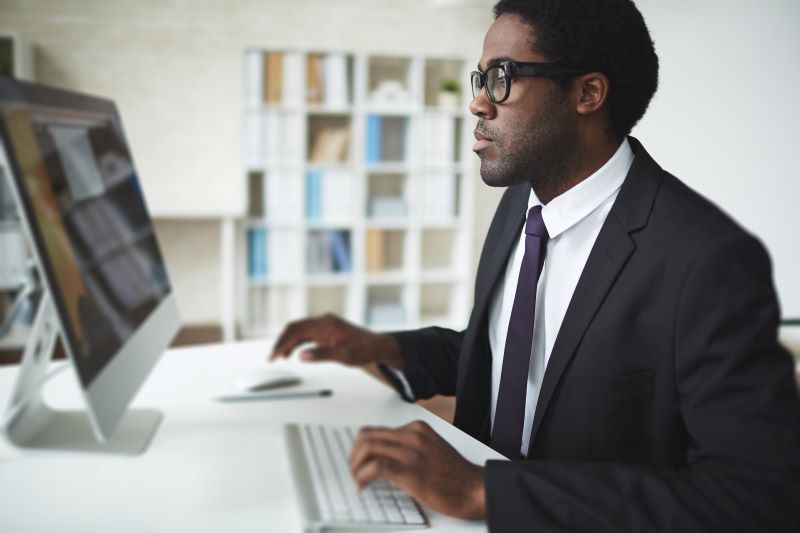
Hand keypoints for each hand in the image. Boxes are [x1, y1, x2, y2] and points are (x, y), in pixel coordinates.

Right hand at [269, 313, 403, 368]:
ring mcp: (324, 326)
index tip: (274, 356)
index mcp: (326, 324)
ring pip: (299, 331)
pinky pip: (306, 335)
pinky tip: (291, 353)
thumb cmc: (364, 350)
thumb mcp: (345, 356)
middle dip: (281, 342)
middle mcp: (323, 321)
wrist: (376, 347)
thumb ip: (322, 354)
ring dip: (287, 343)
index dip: (283, 343)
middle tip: (271, 357)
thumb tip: (301, 355)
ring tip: (278, 357)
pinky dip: (296, 343)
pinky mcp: (326, 331)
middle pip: (295, 328)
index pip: (297, 331)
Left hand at [350, 420, 485, 519]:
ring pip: (368, 448)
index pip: (376, 431)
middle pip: (367, 436)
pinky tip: (362, 486)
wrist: (474, 490)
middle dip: (354, 455)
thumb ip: (409, 448)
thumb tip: (382, 458)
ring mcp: (412, 452)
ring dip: (355, 466)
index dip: (361, 447)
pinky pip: (376, 467)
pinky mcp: (411, 471)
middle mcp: (413, 436)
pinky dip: (362, 476)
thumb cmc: (455, 476)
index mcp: (417, 429)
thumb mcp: (431, 450)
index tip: (358, 462)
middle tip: (353, 471)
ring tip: (356, 480)